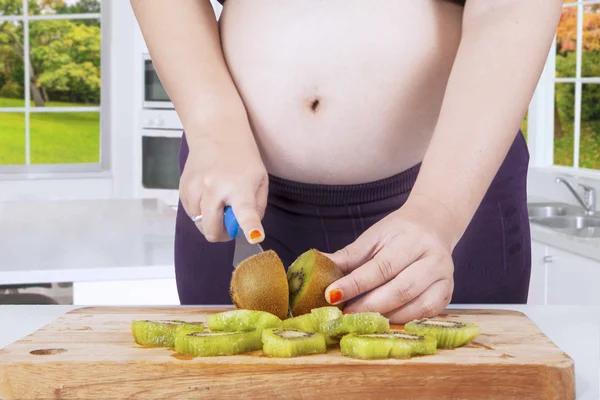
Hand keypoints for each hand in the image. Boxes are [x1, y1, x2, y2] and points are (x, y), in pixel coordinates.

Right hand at [179, 127, 267, 242]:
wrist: (216, 132)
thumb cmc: (242, 157)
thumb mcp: (260, 180)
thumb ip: (257, 208)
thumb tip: (247, 231)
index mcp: (240, 187)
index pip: (245, 212)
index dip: (249, 228)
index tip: (255, 237)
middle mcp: (215, 188)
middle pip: (212, 230)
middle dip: (222, 234)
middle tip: (230, 222)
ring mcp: (196, 188)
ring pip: (199, 224)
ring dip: (210, 221)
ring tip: (219, 201)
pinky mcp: (184, 188)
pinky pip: (191, 213)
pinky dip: (200, 211)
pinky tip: (208, 195)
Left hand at [324, 197, 456, 323]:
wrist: (433, 225)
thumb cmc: (398, 232)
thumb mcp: (373, 236)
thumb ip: (350, 255)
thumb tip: (319, 266)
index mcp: (412, 239)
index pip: (381, 266)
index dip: (355, 283)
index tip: (331, 294)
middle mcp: (433, 259)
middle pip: (400, 289)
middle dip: (368, 305)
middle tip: (344, 313)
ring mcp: (444, 278)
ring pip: (414, 305)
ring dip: (384, 316)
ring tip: (360, 318)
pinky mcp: (447, 294)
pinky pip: (425, 314)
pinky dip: (401, 320)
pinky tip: (382, 319)